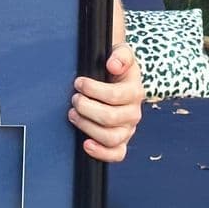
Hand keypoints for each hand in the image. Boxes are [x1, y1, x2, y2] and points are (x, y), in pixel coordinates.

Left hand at [70, 41, 143, 162]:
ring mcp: (128, 129)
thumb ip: (121, 55)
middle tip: (74, 98)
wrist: (116, 78)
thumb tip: (113, 64)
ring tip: (73, 114)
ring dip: (87, 126)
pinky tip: (86, 144)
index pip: (115, 96)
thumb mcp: (121, 53)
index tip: (79, 83)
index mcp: (135, 91)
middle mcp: (134, 113)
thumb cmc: (115, 66)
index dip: (93, 90)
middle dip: (86, 107)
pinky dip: (101, 153)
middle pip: (110, 118)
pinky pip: (116, 154)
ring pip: (110, 137)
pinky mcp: (121, 141)